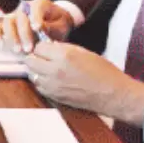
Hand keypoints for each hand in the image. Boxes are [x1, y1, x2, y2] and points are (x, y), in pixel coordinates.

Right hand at [0, 0, 75, 52]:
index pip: (35, 7)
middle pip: (19, 18)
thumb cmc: (59, 24)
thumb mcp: (61, 25)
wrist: (55, 25)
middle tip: (29, 48)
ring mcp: (14, 15)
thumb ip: (52, 26)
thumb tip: (39, 28)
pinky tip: (2, 46)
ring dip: (11, 37)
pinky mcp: (6, 24)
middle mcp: (24, 8)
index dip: (35, 18)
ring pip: (7, 23)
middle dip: (23, 34)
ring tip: (18, 50)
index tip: (37, 29)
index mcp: (40, 4)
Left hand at [22, 41, 143, 121]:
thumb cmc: (103, 72)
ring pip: (32, 74)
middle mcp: (55, 70)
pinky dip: (41, 82)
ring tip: (48, 69)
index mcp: (64, 56)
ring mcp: (53, 85)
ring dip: (36, 70)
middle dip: (35, 57)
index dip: (42, 47)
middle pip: (30, 60)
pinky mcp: (54, 96)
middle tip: (44, 57)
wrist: (113, 94)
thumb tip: (49, 46)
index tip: (47, 48)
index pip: (38, 47)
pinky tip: (52, 80)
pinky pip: (38, 86)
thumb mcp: (84, 52)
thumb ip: (63, 48)